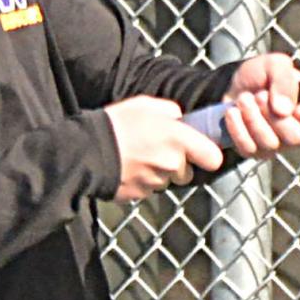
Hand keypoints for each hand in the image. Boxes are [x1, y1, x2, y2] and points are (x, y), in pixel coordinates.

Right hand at [104, 96, 223, 201]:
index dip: (208, 156)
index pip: (213, 158)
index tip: (200, 152)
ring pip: (166, 181)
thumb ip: (170, 111)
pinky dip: (141, 181)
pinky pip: (147, 189)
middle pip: (186, 173)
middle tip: (157, 151)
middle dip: (177, 166)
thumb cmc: (117, 123)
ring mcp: (156, 182)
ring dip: (157, 173)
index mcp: (177, 139)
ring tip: (137, 157)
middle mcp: (171, 164)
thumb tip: (179, 119)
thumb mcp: (145, 104)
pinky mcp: (140, 195)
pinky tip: (127, 168)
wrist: (86, 151)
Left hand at [220, 53, 299, 158]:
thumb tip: (285, 110)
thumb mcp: (274, 65)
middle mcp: (299, 130)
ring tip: (245, 98)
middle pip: (297, 137)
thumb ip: (284, 80)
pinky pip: (248, 148)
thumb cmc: (260, 75)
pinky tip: (233, 112)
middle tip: (261, 95)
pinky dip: (237, 126)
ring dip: (252, 116)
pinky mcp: (255, 152)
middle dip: (274, 115)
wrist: (230, 84)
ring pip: (270, 142)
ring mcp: (278, 145)